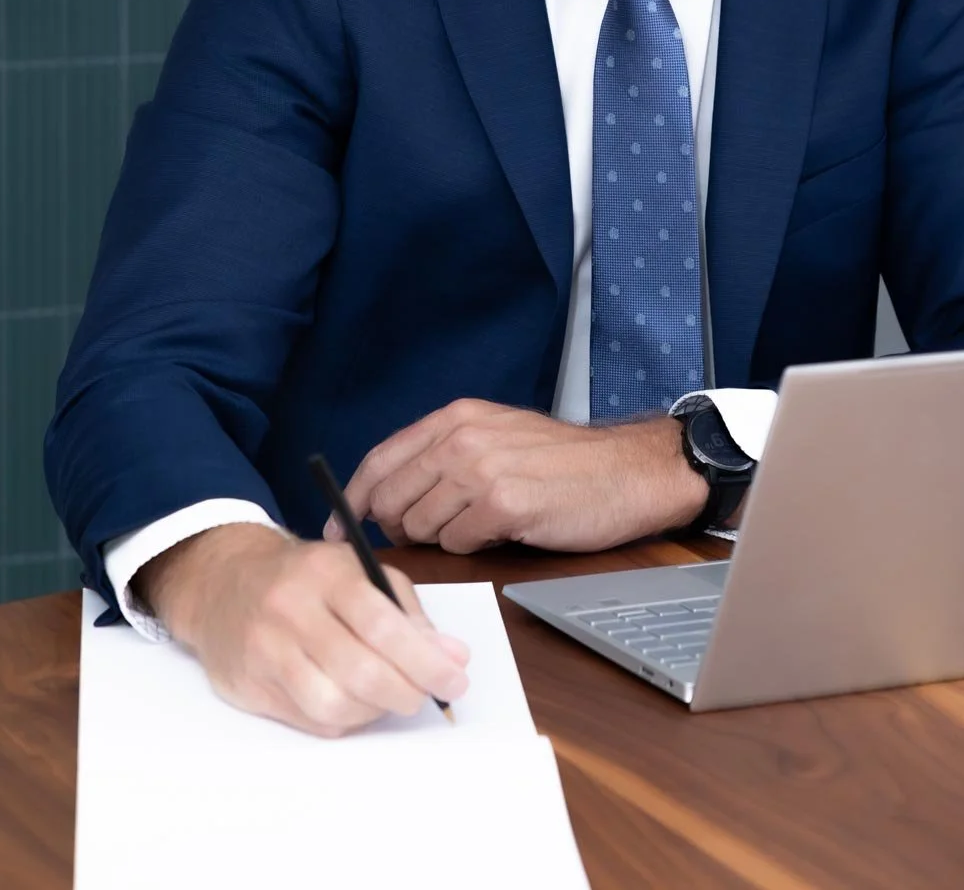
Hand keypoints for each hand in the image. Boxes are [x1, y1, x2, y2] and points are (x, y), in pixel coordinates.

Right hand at [134, 523, 469, 736]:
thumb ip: (407, 612)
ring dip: (374, 711)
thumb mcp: (358, 572)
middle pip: (359, 670)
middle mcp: (291, 609)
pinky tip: (354, 703)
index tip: (454, 680)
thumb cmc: (306, 578)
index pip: (381, 623)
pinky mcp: (248, 684)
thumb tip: (453, 656)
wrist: (224, 582)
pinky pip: (309, 720)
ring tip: (389, 699)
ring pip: (332, 703)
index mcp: (326, 572)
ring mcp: (265, 649)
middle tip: (425, 696)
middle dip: (405, 692)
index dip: (424, 659)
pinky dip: (344, 720)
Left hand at [328, 401, 709, 552]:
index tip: (337, 527)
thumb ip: (443, 456)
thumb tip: (388, 498)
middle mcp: (462, 437)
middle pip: (391, 498)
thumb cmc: (562, 462)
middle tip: (426, 537)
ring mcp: (482, 469)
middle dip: (398, 527)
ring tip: (480, 524)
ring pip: (421, 526)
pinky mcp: (504, 503)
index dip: (353, 499)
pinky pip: (457, 543)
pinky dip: (471, 546)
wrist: (626, 470)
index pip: (380, 459)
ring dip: (442, 537)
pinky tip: (502, 530)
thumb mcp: (496, 437)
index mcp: (456, 417)